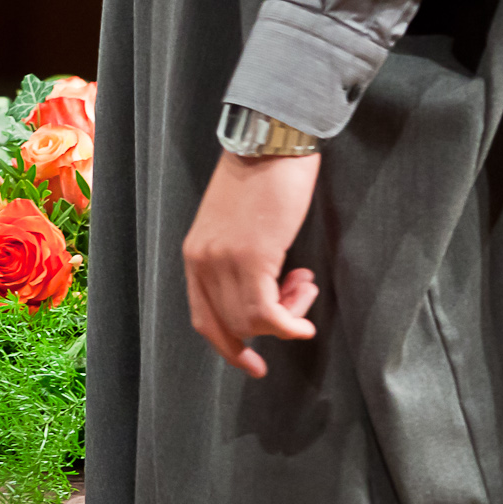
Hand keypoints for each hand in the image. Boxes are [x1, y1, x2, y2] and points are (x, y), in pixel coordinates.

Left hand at [181, 151, 320, 378]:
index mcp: (195, 253)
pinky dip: (290, 324)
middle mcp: (201, 261)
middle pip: (231, 326)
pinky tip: (307, 317)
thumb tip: (264, 296)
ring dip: (287, 317)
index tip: (254, 364)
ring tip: (305, 285)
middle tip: (299, 300)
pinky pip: (267, 315)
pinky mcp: (251, 256)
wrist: (272, 139)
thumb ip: (239, 259)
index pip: (202, 318)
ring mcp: (223, 260)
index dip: (228, 347)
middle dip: (271, 327)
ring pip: (252, 323)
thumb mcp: (239, 224)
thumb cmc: (264, 177)